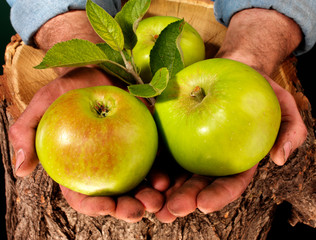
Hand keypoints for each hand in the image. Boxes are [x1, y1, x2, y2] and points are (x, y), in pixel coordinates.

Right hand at [9, 67, 168, 221]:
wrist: (103, 66)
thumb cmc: (72, 86)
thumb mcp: (46, 102)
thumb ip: (27, 132)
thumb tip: (21, 170)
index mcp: (79, 165)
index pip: (83, 195)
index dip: (93, 206)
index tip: (106, 207)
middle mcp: (104, 166)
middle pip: (116, 197)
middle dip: (127, 208)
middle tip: (139, 209)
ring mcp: (127, 156)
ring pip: (140, 185)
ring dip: (149, 198)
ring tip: (158, 199)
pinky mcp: (146, 144)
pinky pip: (156, 163)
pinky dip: (162, 174)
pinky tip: (167, 178)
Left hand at [153, 8, 306, 222]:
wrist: (234, 69)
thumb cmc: (260, 89)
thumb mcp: (285, 106)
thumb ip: (290, 132)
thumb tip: (279, 159)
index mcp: (236, 159)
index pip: (229, 183)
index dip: (218, 195)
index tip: (204, 204)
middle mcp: (211, 158)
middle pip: (197, 183)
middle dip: (185, 199)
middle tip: (172, 209)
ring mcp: (190, 146)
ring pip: (175, 172)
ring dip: (163, 190)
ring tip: (152, 202)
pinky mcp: (174, 131)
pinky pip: (162, 148)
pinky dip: (153, 163)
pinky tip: (143, 173)